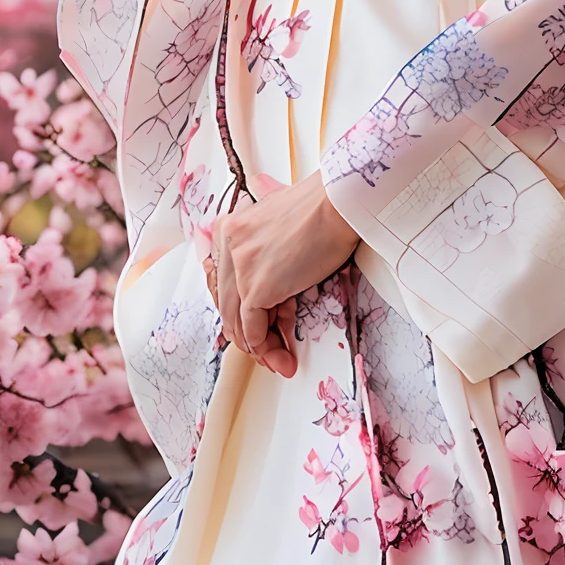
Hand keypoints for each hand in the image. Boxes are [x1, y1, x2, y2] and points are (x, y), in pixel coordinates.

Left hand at [207, 172, 360, 378]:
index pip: (227, 282)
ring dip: (260, 348)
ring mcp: (240, 266)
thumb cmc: (321, 207)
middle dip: (248, 333)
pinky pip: (253, 329)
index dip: (242, 309)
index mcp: (230, 227)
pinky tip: (282, 356)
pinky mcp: (256, 287)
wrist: (338, 203)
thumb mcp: (279, 221)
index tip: (259, 324)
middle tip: (269, 349)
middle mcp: (228, 245)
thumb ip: (265, 248)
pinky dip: (266, 346)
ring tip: (278, 361)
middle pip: (229, 303)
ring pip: (238, 321)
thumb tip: (274, 288)